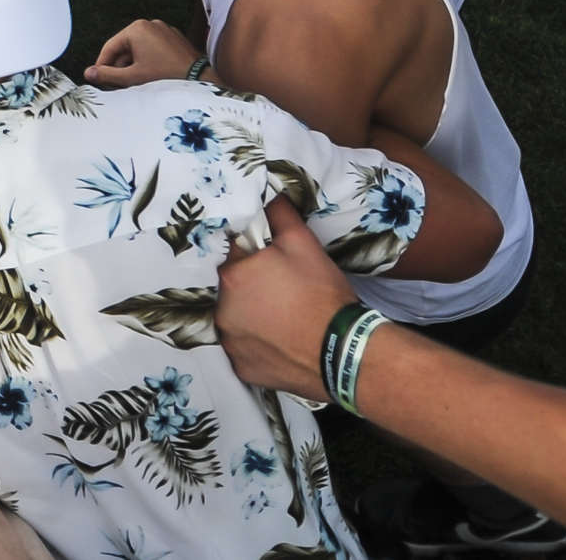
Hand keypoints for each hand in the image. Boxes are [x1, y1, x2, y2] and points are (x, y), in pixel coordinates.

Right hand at [86, 18, 204, 86]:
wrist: (199, 79)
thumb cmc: (165, 76)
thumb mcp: (132, 77)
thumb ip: (107, 75)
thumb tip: (88, 73)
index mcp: (136, 29)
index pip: (110, 47)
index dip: (102, 65)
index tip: (97, 79)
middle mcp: (149, 24)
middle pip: (125, 48)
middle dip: (119, 67)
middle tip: (115, 86)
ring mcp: (164, 30)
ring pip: (139, 49)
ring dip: (133, 66)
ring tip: (133, 84)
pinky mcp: (174, 39)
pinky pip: (153, 49)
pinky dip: (147, 61)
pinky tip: (148, 78)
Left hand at [217, 200, 358, 398]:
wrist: (344, 351)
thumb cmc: (322, 294)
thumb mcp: (303, 243)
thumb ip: (279, 214)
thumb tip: (267, 197)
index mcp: (232, 275)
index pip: (237, 255)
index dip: (258, 256)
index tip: (277, 266)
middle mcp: (221, 310)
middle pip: (233, 288)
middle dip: (253, 286)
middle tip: (285, 293)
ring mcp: (230, 343)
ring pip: (236, 319)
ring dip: (252, 315)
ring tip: (285, 318)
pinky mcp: (242, 368)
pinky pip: (244, 350)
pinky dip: (258, 345)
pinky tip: (281, 341)